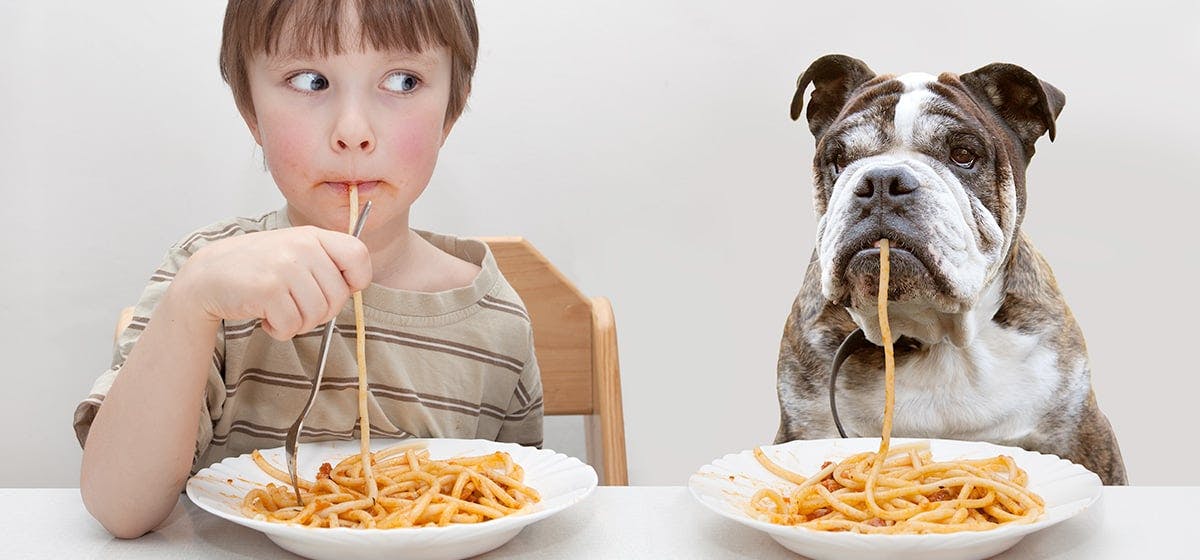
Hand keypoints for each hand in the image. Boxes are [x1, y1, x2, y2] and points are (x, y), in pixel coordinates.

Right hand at [172, 226, 371, 339]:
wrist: (207, 275)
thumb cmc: (256, 267)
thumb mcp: (294, 251)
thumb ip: (325, 262)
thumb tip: (356, 285)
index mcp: (313, 236)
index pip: (358, 255)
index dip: (356, 279)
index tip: (341, 288)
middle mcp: (302, 247)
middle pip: (339, 297)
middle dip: (320, 312)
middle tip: (296, 306)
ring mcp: (285, 267)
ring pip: (317, 315)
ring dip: (299, 323)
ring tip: (279, 310)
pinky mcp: (268, 290)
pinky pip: (293, 325)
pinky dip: (280, 330)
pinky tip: (266, 317)